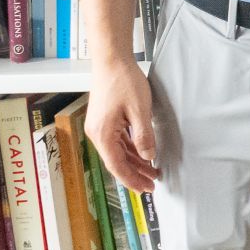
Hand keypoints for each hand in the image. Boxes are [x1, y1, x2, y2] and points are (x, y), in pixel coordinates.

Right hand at [87, 59, 159, 192]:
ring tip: (152, 171)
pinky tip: (142, 154)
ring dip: (134, 162)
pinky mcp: (104, 120)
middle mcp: (97, 134)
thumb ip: (143, 136)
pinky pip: (118, 141)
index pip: (117, 166)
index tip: (147, 189)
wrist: (112, 60)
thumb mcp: (139, 111)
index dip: (132, 180)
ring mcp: (99, 127)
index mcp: (103, 135)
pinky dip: (130, 149)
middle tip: (152, 184)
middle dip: (135, 174)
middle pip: (117, 162)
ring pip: (118, 152)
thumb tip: (148, 158)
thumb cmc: (124, 81)